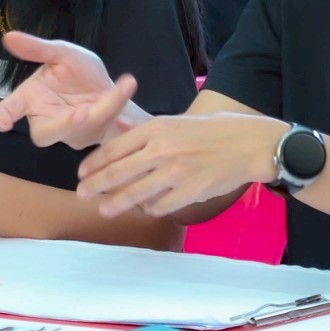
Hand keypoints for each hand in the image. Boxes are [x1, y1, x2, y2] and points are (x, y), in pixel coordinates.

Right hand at [0, 31, 139, 148]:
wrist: (113, 88)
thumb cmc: (80, 73)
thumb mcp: (62, 53)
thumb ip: (38, 49)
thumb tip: (8, 36)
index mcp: (32, 99)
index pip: (8, 110)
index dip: (2, 117)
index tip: (3, 123)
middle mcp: (48, 120)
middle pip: (43, 135)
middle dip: (62, 126)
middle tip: (81, 114)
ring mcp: (71, 133)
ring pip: (79, 131)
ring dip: (101, 113)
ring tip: (120, 88)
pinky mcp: (93, 140)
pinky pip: (103, 132)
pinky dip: (118, 117)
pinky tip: (128, 115)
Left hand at [75, 113, 282, 218]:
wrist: (248, 144)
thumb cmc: (212, 130)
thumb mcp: (175, 120)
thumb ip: (145, 130)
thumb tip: (118, 128)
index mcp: (154, 129)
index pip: (113, 148)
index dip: (94, 162)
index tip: (82, 172)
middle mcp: (160, 150)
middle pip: (117, 172)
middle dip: (95, 185)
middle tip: (81, 194)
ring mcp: (175, 173)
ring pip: (136, 193)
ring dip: (116, 203)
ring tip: (104, 210)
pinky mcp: (190, 192)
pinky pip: (161, 205)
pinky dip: (150, 208)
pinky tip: (145, 209)